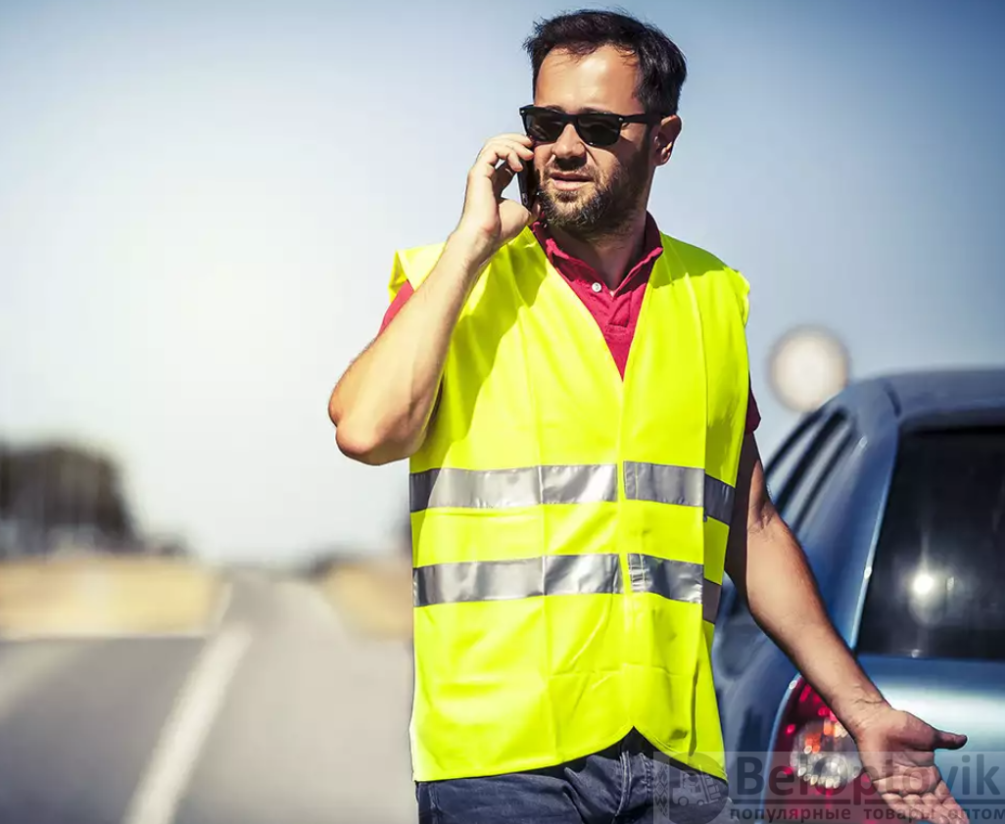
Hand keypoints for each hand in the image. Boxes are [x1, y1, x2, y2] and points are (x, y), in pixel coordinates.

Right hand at [453, 133, 535, 263]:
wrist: (487, 237)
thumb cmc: (500, 229)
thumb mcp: (525, 213)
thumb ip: (532, 203)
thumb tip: (541, 199)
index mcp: (495, 183)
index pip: (506, 158)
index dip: (521, 151)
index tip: (536, 154)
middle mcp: (486, 175)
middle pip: (499, 145)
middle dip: (518, 141)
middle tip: (533, 146)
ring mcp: (481, 172)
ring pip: (494, 143)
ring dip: (514, 144)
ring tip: (528, 153)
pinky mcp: (478, 172)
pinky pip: (493, 150)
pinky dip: (509, 152)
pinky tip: (519, 165)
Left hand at [851, 706, 968, 823]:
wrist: (877, 719)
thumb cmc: (900, 724)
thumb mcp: (929, 735)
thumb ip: (946, 741)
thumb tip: (963, 739)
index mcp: (927, 774)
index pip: (943, 797)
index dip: (953, 809)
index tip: (964, 820)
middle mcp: (914, 782)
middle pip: (932, 805)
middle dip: (945, 816)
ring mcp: (898, 784)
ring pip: (916, 806)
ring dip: (929, 815)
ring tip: (944, 822)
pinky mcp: (882, 783)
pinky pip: (894, 801)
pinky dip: (905, 809)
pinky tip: (918, 815)